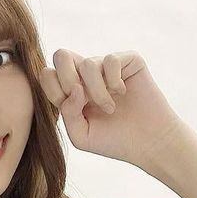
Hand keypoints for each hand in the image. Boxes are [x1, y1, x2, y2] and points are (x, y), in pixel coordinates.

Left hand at [39, 49, 186, 167]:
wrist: (148, 142)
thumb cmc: (114, 141)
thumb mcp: (81, 135)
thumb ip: (68, 113)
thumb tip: (75, 87)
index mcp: (71, 90)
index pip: (48, 74)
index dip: (54, 90)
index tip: (73, 109)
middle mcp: (87, 75)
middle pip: (61, 55)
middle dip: (67, 79)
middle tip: (83, 100)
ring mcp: (107, 66)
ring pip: (87, 63)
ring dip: (97, 91)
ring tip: (110, 108)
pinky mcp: (128, 60)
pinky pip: (110, 60)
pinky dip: (114, 81)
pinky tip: (123, 93)